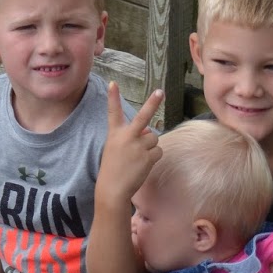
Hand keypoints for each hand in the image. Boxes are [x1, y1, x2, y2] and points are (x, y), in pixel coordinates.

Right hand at [96, 83, 164, 207]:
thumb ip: (133, 137)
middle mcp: (127, 136)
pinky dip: (153, 157)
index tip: (113, 83)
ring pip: (154, 139)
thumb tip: (150, 131)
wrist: (112, 189)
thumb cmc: (114, 168)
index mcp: (115, 133)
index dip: (113, 97)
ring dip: (150, 147)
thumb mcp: (116, 148)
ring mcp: (138, 146)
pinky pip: (158, 151)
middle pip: (143, 116)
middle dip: (152, 103)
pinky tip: (143, 165)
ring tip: (138, 158)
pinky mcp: (147, 157)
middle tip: (160, 92)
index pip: (113, 112)